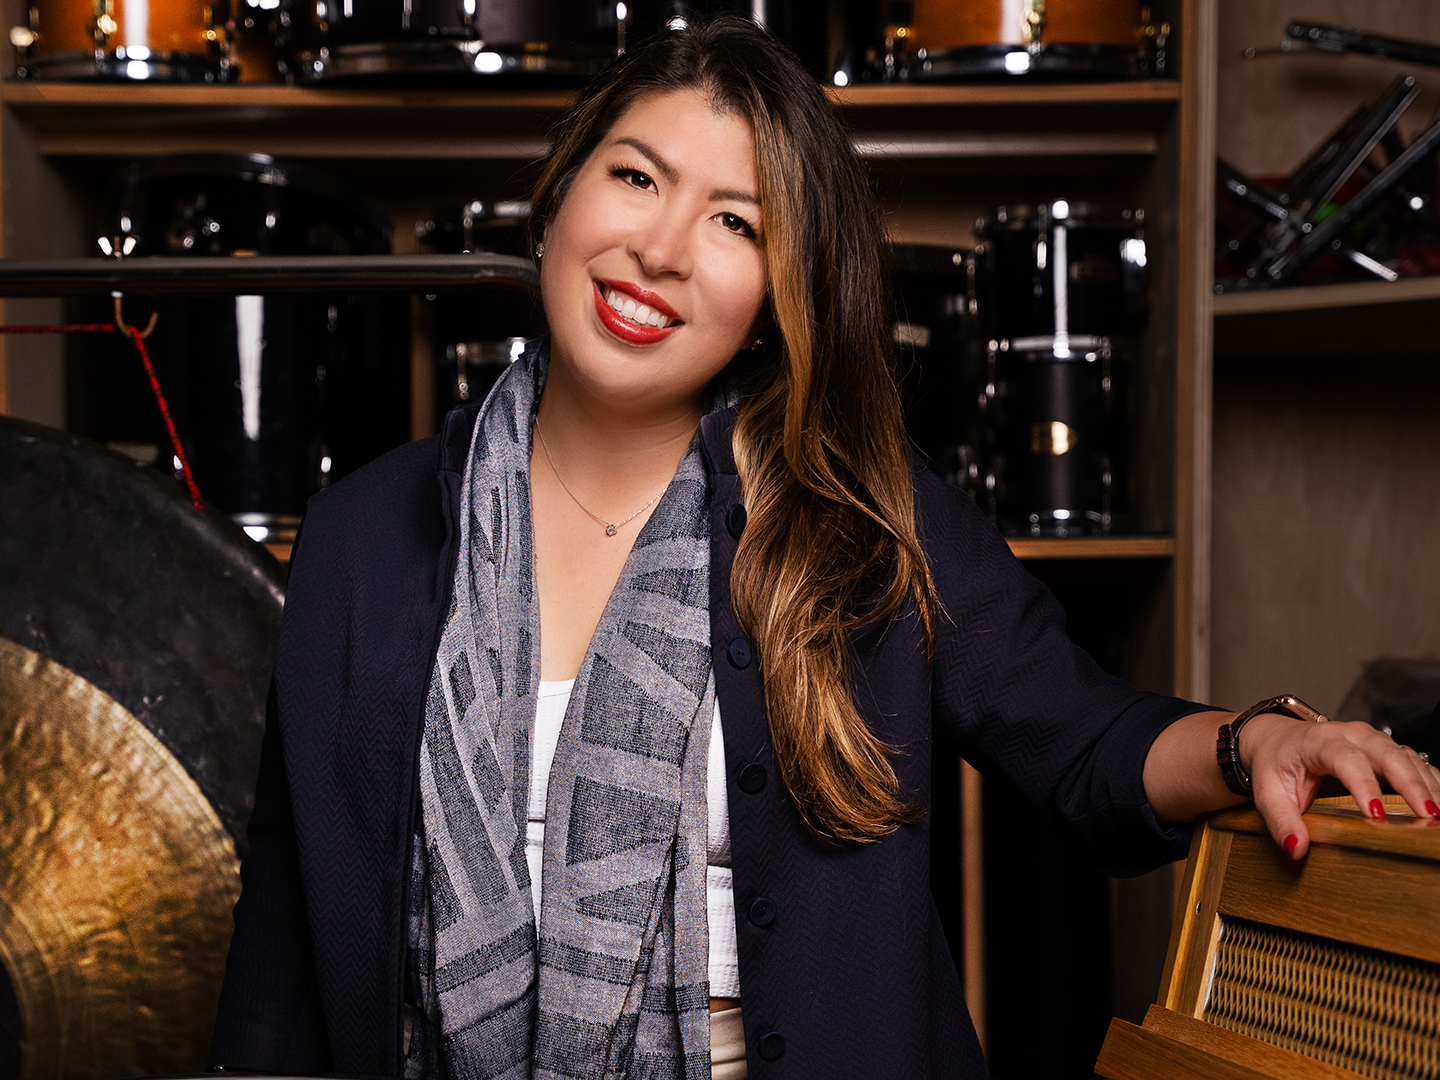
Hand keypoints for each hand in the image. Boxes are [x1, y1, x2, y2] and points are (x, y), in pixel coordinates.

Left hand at [1241, 714, 1439, 857]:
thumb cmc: (1276, 765)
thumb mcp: (1267, 792)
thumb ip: (1280, 820)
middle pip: (1387, 754)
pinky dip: (1430, 781)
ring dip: (1427, 785)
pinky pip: (1414, 762)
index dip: (1363, 785)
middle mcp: (1350, 734)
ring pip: (1407, 757)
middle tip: (1429, 816)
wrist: (1278, 741)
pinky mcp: (1385, 750)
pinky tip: (1438, 805)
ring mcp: (1372, 740)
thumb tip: (1296, 848)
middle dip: (1411, 784)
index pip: (1346, 759)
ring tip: (1438, 816)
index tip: (1375, 814)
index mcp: (1319, 740)